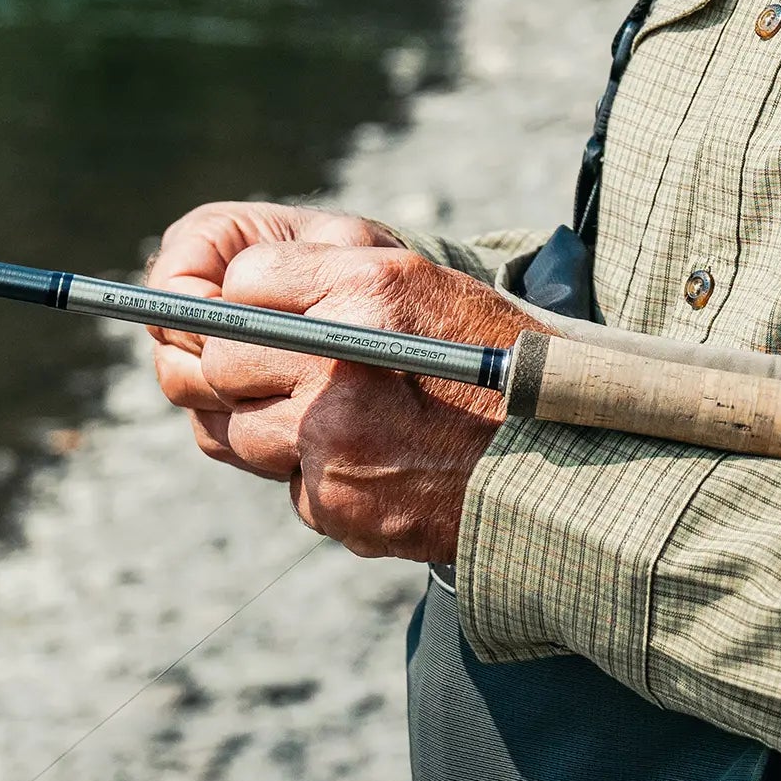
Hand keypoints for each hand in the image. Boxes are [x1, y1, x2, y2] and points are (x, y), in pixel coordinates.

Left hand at [145, 204, 524, 559]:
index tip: (265, 313)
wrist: (558, 462)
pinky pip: (290, 487)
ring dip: (274, 428)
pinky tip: (374, 462)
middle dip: (243, 367)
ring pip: (239, 433)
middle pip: (223, 361)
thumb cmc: (495, 361)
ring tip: (342, 420)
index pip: (245, 280)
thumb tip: (232, 290)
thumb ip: (332, 275)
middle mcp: (341, 366)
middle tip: (290, 374)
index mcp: (368, 294)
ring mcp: (334, 445)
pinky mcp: (336, 506)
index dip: (248, 297)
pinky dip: (318, 479)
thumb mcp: (427, 286)